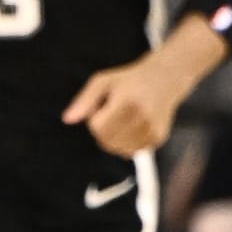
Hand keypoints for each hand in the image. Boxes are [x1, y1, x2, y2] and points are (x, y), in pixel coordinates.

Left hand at [63, 50, 185, 157]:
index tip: (103, 106)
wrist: (164, 80)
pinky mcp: (157, 139)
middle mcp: (143, 118)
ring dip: (113, 138)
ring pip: (118, 149)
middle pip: (106, 141)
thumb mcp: (102, 82)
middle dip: (102, 130)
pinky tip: (132, 124)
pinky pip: (130, 152)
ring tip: (122, 117)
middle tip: (112, 112)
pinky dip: (125, 142)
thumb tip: (67, 120)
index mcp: (128, 102)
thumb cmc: (128, 80)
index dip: (95, 118)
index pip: (98, 128)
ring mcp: (152, 130)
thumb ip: (84, 101)